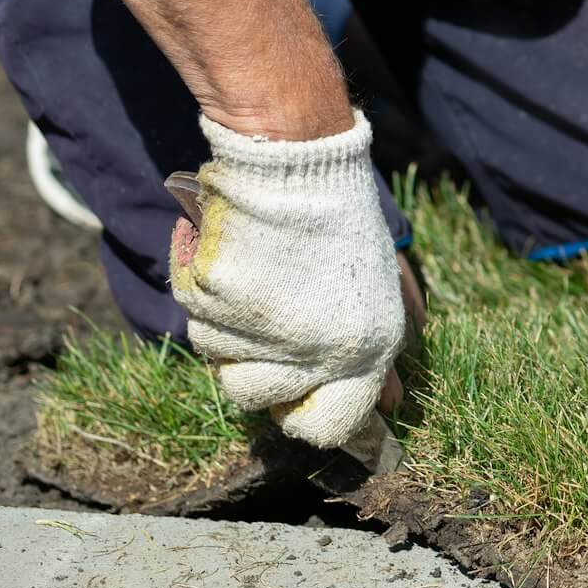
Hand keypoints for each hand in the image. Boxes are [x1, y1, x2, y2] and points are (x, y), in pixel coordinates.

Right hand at [168, 112, 405, 448]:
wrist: (297, 161)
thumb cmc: (343, 218)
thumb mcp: (383, 287)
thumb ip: (383, 348)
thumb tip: (390, 403)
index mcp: (364, 349)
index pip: (331, 426)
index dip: (310, 418)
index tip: (299, 399)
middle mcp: (313, 350)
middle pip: (260, 399)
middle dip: (257, 370)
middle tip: (265, 323)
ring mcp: (260, 329)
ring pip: (221, 363)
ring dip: (229, 332)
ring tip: (253, 280)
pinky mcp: (215, 301)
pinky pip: (197, 318)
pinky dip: (203, 290)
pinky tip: (229, 256)